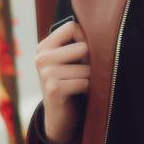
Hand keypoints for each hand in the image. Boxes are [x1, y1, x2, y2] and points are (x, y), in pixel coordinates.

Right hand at [33, 20, 88, 143]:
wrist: (60, 116)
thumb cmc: (70, 83)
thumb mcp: (69, 61)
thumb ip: (77, 44)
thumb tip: (101, 32)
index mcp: (44, 47)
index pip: (72, 27)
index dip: (85, 39)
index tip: (84, 54)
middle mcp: (41, 58)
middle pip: (83, 46)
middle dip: (90, 61)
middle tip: (83, 73)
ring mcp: (46, 73)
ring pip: (86, 68)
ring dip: (89, 78)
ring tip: (80, 85)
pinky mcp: (54, 89)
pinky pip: (84, 82)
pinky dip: (87, 90)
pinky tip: (79, 94)